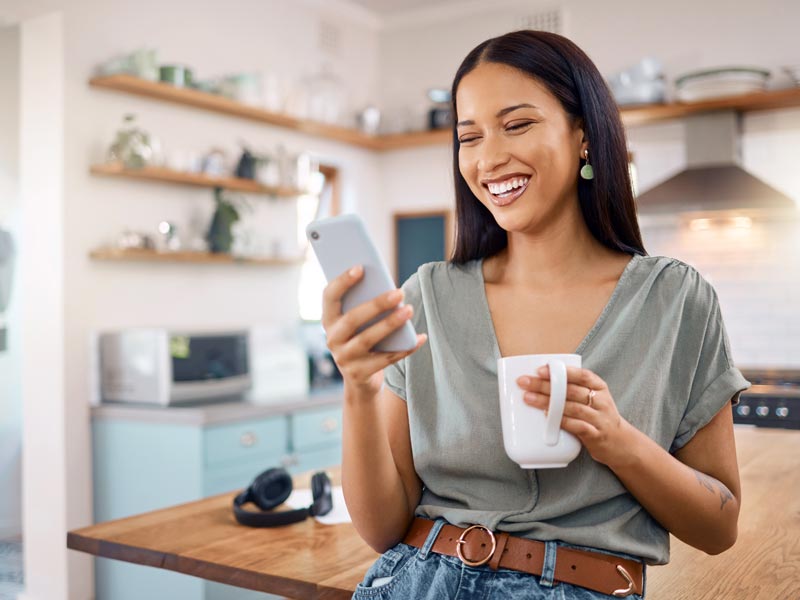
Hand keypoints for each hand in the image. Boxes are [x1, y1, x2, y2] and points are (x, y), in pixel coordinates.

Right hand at [321, 265, 426, 396]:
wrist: (359, 379)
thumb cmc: (362, 338)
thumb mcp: (359, 322)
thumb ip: (365, 305)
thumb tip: (390, 289)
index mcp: (329, 320)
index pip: (329, 297)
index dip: (342, 282)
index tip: (361, 267)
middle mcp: (332, 339)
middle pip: (352, 319)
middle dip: (377, 304)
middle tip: (400, 292)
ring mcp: (344, 358)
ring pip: (367, 339)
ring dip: (390, 324)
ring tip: (410, 310)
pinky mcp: (359, 374)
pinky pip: (385, 359)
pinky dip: (405, 348)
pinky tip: (420, 337)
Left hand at [516, 366, 635, 467]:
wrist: (620, 443)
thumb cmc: (598, 416)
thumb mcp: (592, 398)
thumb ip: (572, 389)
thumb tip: (538, 381)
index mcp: (599, 387)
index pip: (581, 375)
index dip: (561, 371)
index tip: (541, 370)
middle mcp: (601, 401)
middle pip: (571, 390)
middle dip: (545, 385)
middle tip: (525, 382)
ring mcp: (599, 418)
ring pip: (571, 407)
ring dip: (548, 402)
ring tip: (529, 398)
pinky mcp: (595, 435)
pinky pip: (577, 426)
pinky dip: (561, 421)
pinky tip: (547, 417)